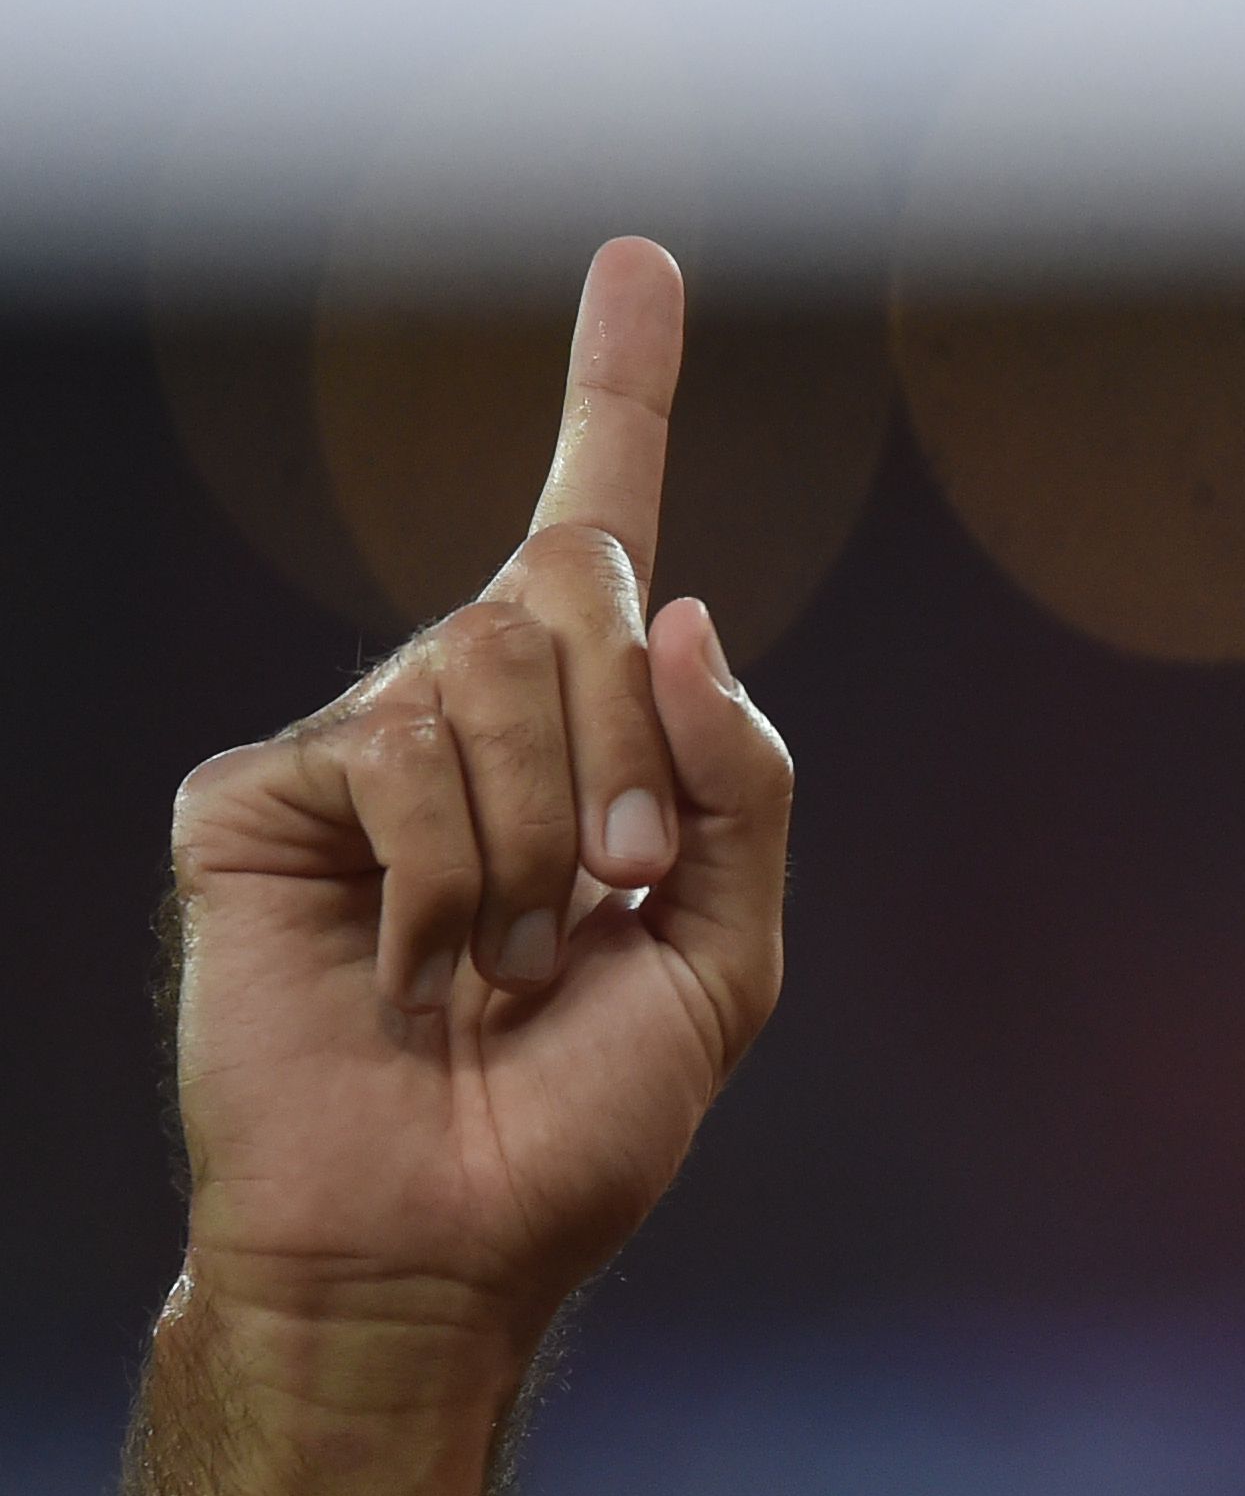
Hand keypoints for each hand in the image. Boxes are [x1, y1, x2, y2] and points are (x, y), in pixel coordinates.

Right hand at [164, 239, 794, 1392]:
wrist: (437, 1238)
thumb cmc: (578, 1114)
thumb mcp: (726, 951)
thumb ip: (736, 779)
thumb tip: (675, 611)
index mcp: (582, 734)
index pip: (601, 527)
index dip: (623, 388)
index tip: (642, 257)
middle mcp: (464, 709)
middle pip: (576, 595)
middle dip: (628, 758)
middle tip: (607, 898)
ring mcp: (355, 744)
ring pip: (492, 676)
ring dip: (542, 840)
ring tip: (504, 960)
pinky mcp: (258, 794)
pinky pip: (401, 756)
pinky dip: (447, 878)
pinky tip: (411, 968)